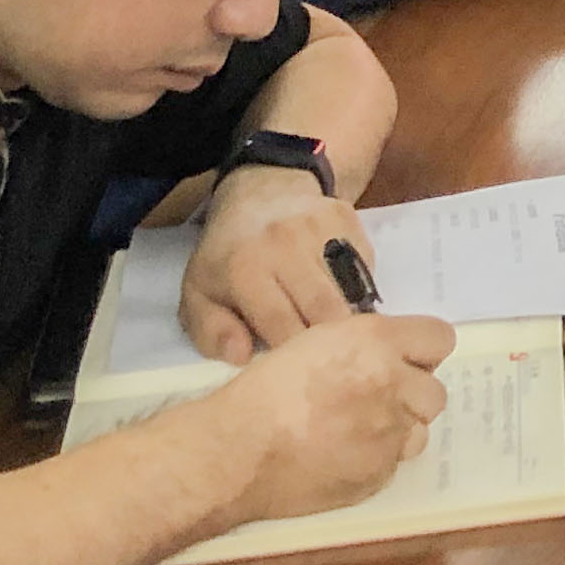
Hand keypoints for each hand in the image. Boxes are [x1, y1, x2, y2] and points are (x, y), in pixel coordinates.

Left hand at [179, 165, 372, 361]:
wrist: (262, 190)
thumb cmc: (228, 253)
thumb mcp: (199, 293)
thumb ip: (212, 331)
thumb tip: (241, 357)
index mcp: (245, 269)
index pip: (283, 328)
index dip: (295, 357)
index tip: (297, 374)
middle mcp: (287, 245)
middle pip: (326, 312)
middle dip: (331, 343)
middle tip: (330, 362)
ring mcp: (322, 229)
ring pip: (352, 293)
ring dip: (349, 320)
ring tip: (341, 337)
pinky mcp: (349, 221)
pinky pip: (365, 271)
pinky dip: (359, 293)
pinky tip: (344, 300)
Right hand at [210, 313, 455, 523]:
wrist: (236, 450)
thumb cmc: (265, 391)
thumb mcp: (316, 343)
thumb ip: (364, 345)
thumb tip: (390, 356)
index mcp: (377, 341)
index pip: (440, 339)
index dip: (422, 352)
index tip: (404, 362)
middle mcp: (393, 383)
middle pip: (434, 391)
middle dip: (410, 395)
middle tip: (374, 402)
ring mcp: (389, 432)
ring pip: (419, 429)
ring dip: (398, 429)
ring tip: (357, 432)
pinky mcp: (378, 472)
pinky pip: (392, 463)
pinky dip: (374, 460)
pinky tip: (340, 457)